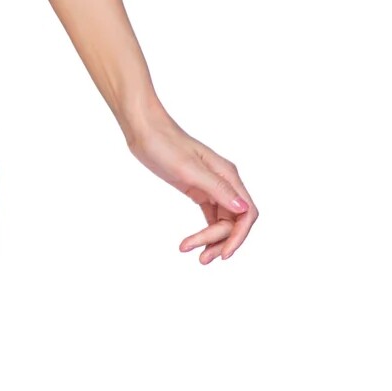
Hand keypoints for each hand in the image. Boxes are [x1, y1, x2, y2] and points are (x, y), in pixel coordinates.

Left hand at [125, 110, 257, 263]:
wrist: (145, 131)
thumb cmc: (165, 145)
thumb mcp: (189, 169)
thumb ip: (216, 189)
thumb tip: (242, 209)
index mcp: (228, 176)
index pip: (247, 214)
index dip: (239, 237)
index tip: (224, 255)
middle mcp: (225, 182)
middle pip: (234, 222)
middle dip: (221, 242)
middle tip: (201, 259)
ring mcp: (212, 187)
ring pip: (222, 221)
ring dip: (212, 240)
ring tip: (193, 254)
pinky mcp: (198, 190)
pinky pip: (210, 216)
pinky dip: (204, 231)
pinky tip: (192, 243)